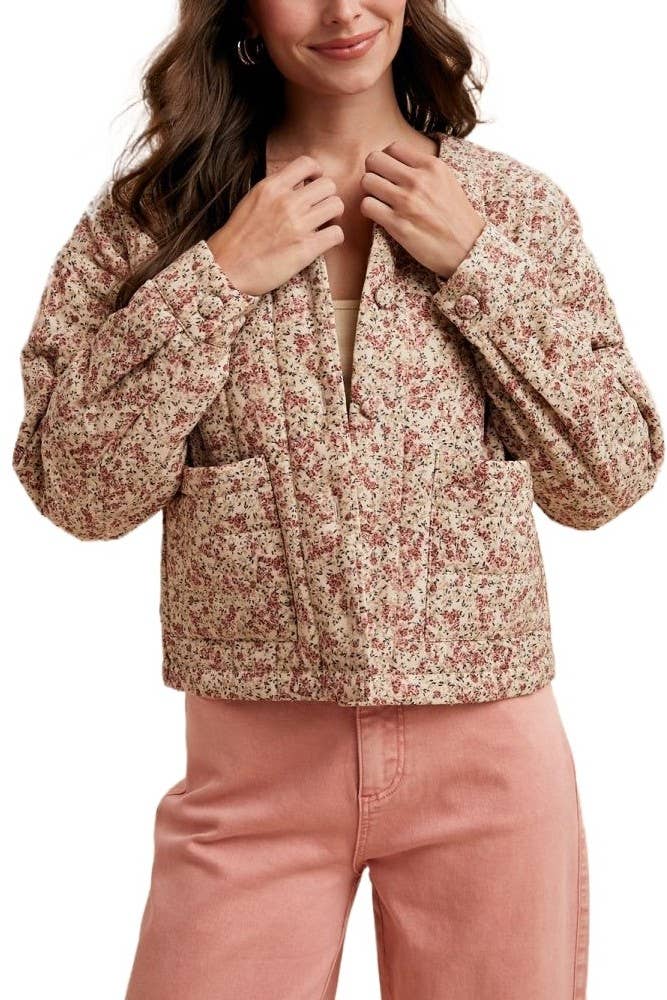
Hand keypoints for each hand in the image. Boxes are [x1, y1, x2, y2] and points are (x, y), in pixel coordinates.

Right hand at [206, 157, 344, 295]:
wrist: (227, 269)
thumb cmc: (236, 239)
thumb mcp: (250, 202)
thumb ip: (273, 191)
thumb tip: (293, 187)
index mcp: (271, 187)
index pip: (307, 163)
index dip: (316, 172)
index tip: (313, 184)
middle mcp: (287, 202)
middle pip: (328, 185)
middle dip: (327, 196)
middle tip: (319, 209)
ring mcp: (298, 225)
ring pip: (337, 206)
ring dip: (333, 216)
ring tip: (322, 225)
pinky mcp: (306, 248)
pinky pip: (337, 234)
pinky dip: (334, 237)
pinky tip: (323, 242)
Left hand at [358, 138, 485, 278]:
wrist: (467, 248)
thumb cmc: (457, 217)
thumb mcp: (447, 181)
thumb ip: (424, 169)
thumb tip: (399, 163)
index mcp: (431, 166)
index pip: (392, 147)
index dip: (387, 160)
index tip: (390, 173)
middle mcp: (417, 180)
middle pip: (374, 160)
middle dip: (373, 172)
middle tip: (380, 186)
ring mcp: (406, 202)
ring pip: (367, 181)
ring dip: (370, 192)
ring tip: (380, 202)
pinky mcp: (397, 224)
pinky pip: (366, 205)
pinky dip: (369, 210)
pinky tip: (379, 215)